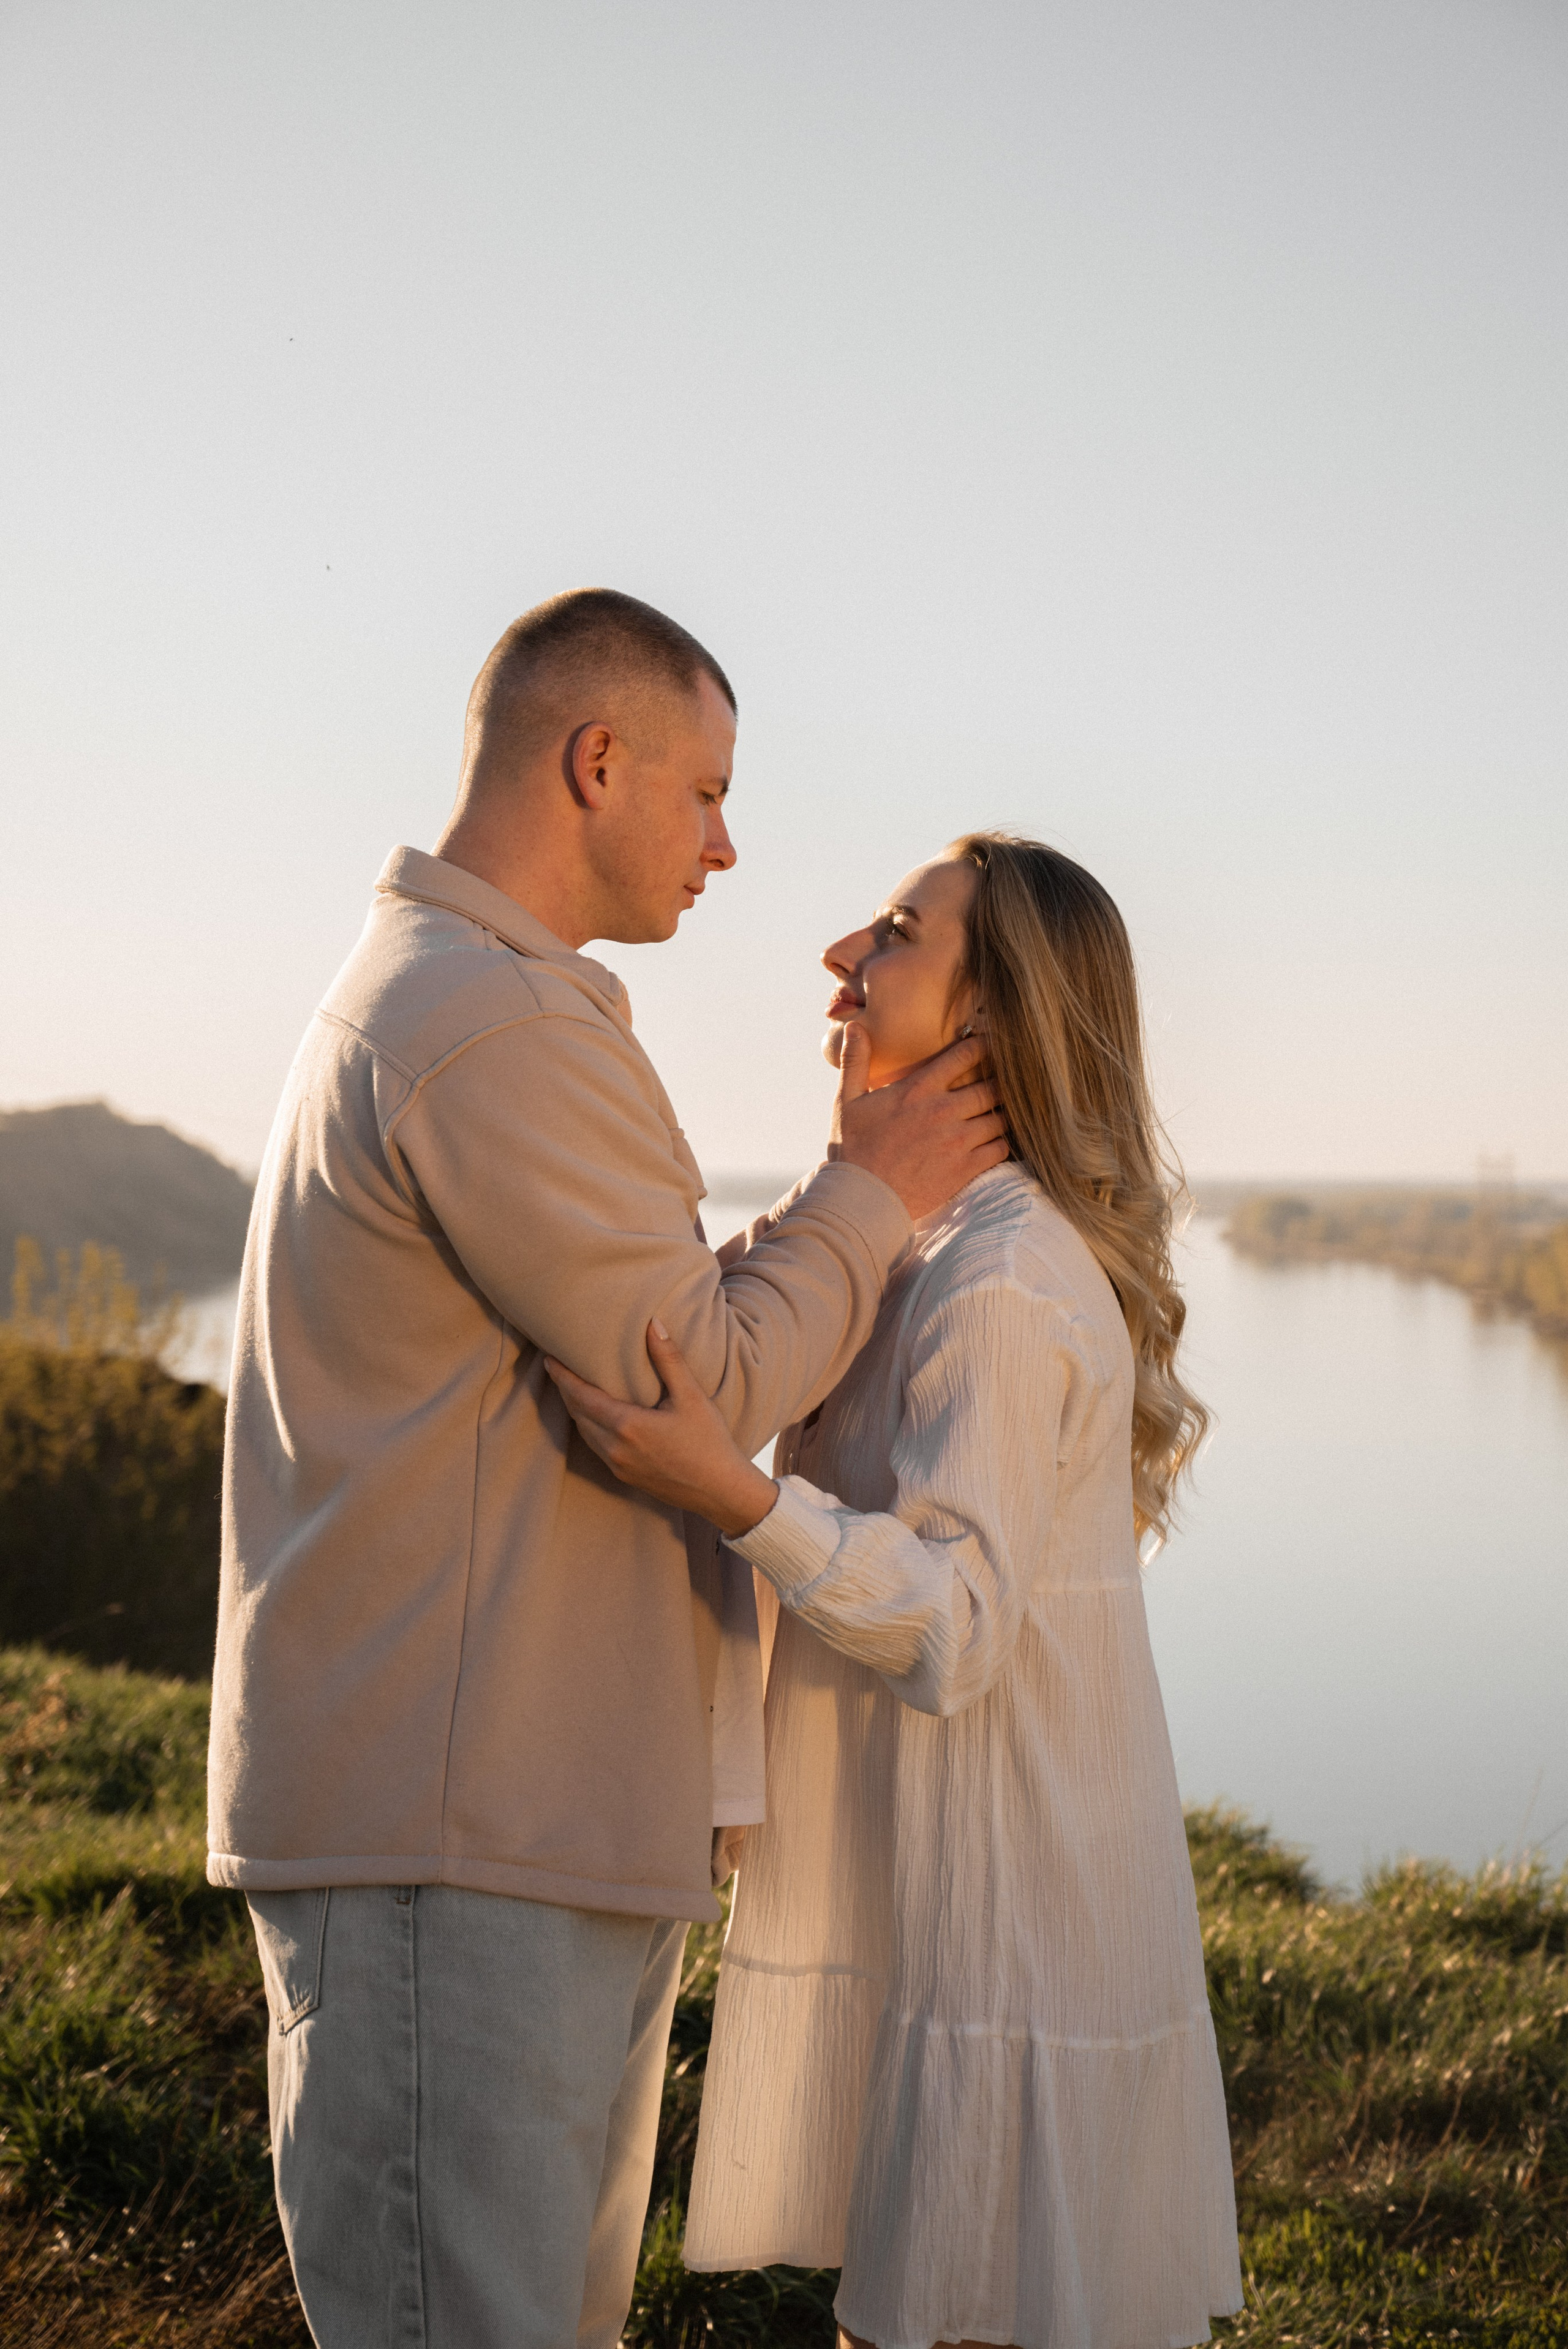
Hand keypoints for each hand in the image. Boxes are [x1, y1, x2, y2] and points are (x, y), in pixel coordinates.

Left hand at [543, 1321, 778, 1537]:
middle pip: (578, 1415)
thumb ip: (668, 1359)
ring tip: (572, 1389)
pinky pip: (596, 1447)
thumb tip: (653, 1323)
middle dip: (565, 1391)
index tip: (550, 1359)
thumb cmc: (710, 1442)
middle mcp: (615, 1448)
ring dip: (576, 1410)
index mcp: (627, 1425)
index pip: (582, 1396)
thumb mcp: (692, 1396)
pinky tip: (596, 1418)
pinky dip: (589, 1428)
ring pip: (585, 1433)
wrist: (722, 1492)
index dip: (563, 1377)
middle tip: (557, 1368)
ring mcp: (618, 1466)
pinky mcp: (626, 1477)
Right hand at [829, 1023, 1008, 1220]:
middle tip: (1006, 1080)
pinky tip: (996, 1140)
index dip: (983, 1045)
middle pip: (992, 1085)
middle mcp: (942, 1111)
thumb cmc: (853, 1149)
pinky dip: (1003, 1142)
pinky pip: (1000, 1149)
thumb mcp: (847, 1101)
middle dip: (1001, 1081)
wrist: (861, 1199)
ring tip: (1002, 1111)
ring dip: (1003, 1112)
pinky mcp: (964, 1169)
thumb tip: (854, 1026)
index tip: (991, 1043)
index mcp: (918, 1089)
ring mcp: (957, 1141)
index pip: (964, 1055)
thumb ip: (855, 1061)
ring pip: (1000, 1117)